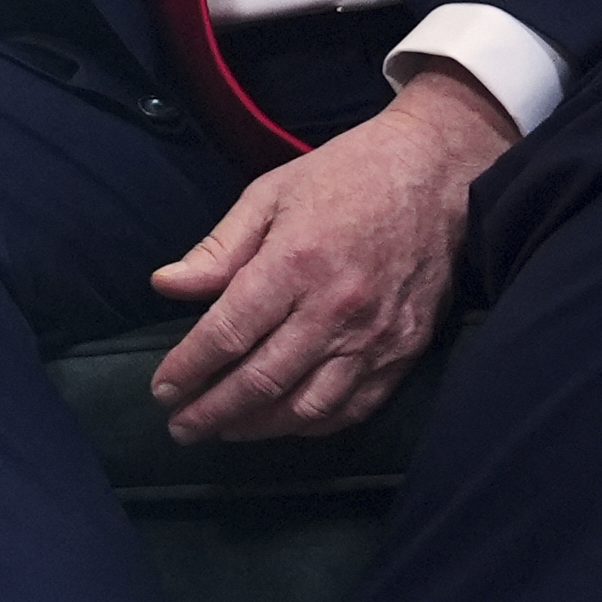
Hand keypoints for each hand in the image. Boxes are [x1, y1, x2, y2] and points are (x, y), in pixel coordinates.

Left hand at [142, 65, 515, 440]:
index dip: (188, 369)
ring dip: (259, 427)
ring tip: (225, 430)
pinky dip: (314, 425)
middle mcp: (335, 309)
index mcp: (295, 264)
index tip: (162, 391)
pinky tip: (285, 423)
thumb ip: (218, 250)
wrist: (439, 171)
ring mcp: (376, 336)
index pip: (227, 334)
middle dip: (212, 412)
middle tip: (181, 426)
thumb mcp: (269, 195)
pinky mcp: (406, 350)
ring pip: (308, 407)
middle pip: (262, 381)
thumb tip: (165, 285)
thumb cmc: (346, 175)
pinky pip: (355, 406)